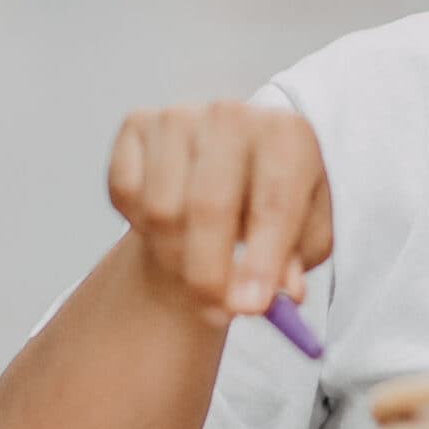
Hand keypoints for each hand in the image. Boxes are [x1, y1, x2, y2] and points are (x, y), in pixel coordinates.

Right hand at [107, 102, 331, 327]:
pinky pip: (127, 193)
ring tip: (195, 262)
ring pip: (162, 210)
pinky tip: (168, 224)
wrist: (224, 178)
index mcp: (288, 135)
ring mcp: (180, 115)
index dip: (262, 261)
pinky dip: (142, 225)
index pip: (274, 202)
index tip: (251, 308)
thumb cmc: (270, 212)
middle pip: (209, 207)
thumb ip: (295, 265)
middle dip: (209, 273)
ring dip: (175, 256)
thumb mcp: (301, 240)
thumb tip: (285, 294)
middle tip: (215, 313)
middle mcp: (233, 115)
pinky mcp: (137, 124)